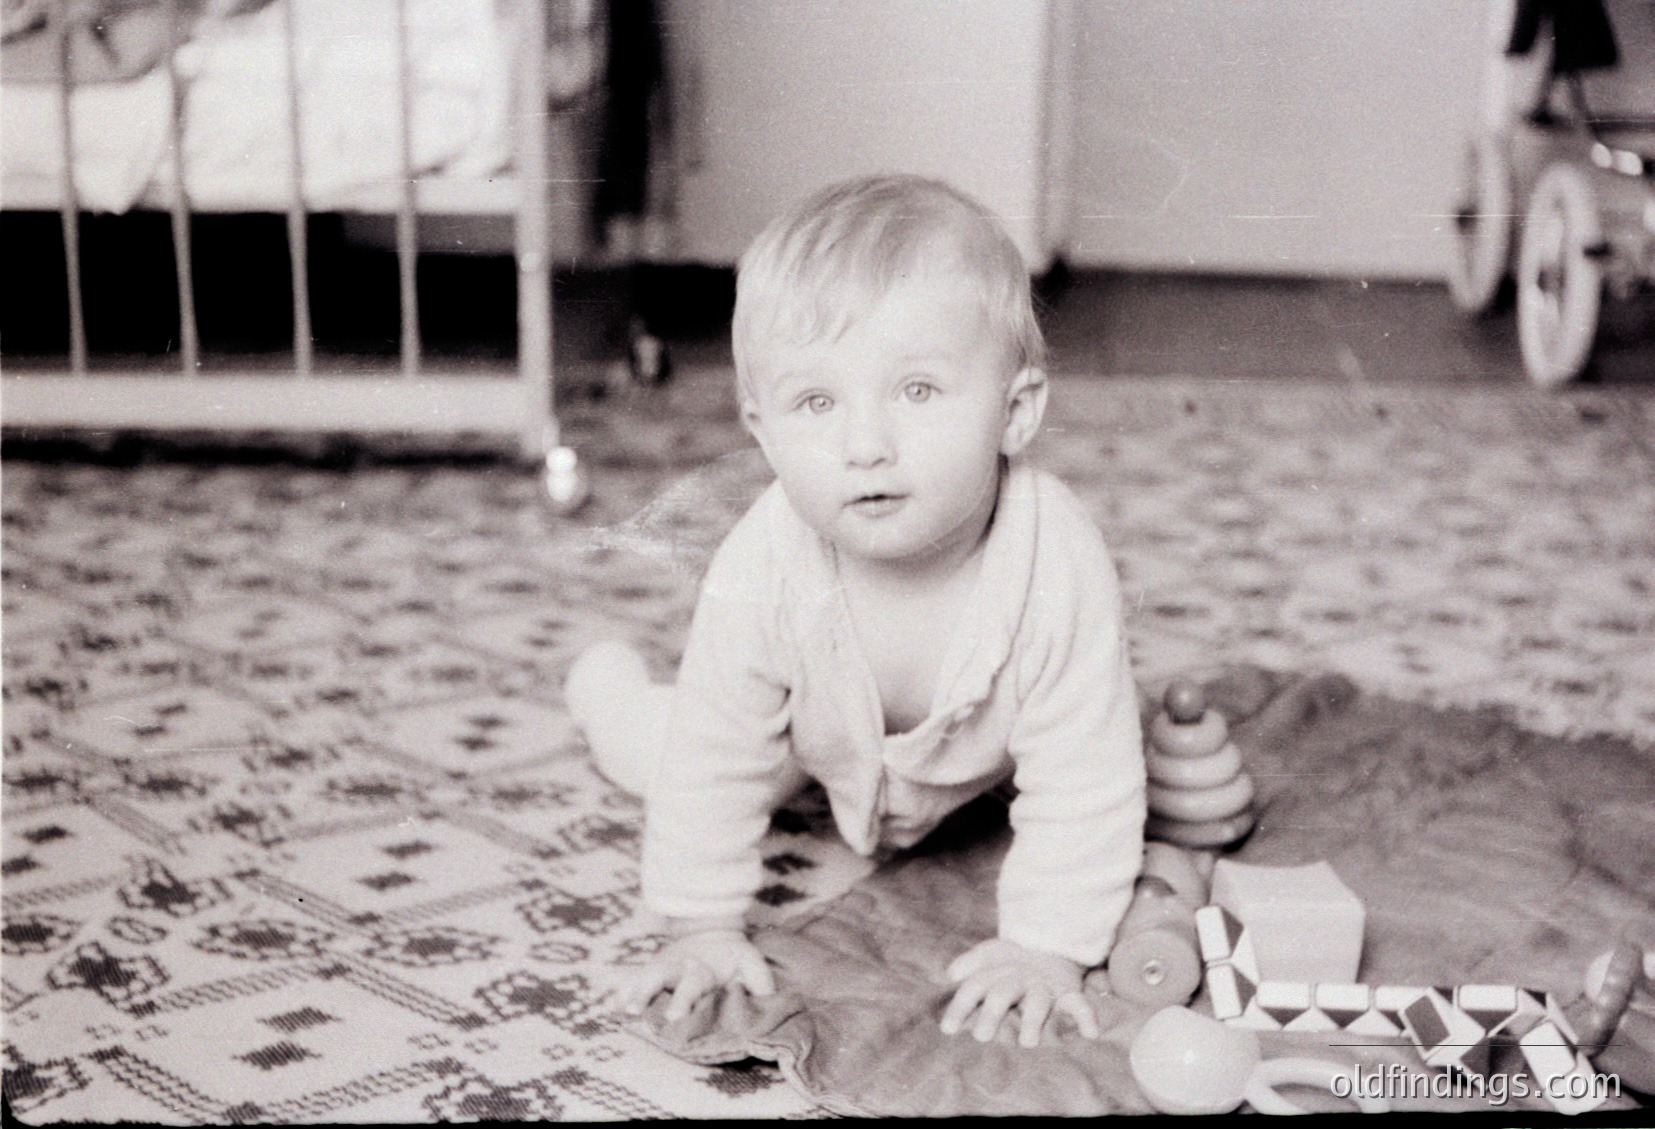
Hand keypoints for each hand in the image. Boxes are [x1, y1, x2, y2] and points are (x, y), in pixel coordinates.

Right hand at [624, 928, 774, 1021]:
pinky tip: (603, 1006)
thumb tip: (766, 1000)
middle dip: (643, 993)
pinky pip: (627, 980)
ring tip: (614, 1012)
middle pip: (655, 977)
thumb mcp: (750, 959)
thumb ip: (759, 978)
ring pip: (637, 977)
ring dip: (626, 993)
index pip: (690, 985)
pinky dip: (615, 991)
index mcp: (699, 969)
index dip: (682, 1000)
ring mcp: (658, 968)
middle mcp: (674, 968)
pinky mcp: (647, 972)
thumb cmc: (732, 954)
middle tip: (632, 1011)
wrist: (710, 928)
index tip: (673, 1017)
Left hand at [940, 938, 1098, 1047]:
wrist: (1049, 944)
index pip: (975, 986)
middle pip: (1002, 993)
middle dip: (991, 1014)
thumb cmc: (1009, 962)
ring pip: (1038, 1002)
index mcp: (997, 971)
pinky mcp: (1067, 993)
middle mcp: (1020, 978)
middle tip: (981, 1036)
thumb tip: (948, 974)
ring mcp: (1044, 987)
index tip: (947, 1030)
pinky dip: (1087, 1017)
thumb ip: (967, 965)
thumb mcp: (987, 956)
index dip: (960, 1006)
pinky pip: (1080, 1004)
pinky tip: (1091, 1033)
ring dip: (1033, 1020)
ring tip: (1028, 1042)